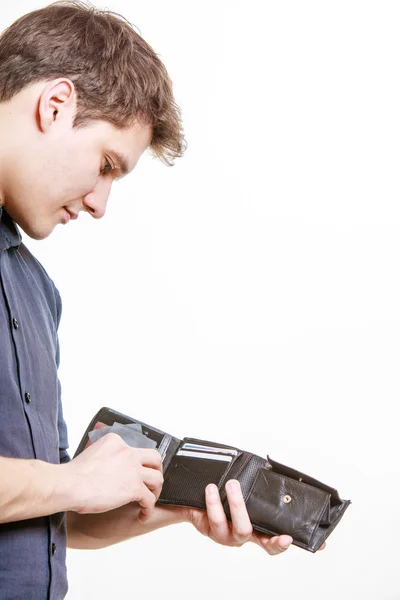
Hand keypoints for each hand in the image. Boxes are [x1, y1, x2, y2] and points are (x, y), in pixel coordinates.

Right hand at [66, 433, 162, 522]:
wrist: (69, 485)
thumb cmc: (74, 475)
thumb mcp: (91, 452)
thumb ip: (104, 455)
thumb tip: (107, 465)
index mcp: (116, 441)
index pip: (135, 449)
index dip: (138, 463)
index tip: (135, 472)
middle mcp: (128, 452)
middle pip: (155, 458)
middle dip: (156, 471)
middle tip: (151, 482)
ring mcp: (133, 469)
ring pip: (157, 478)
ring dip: (155, 491)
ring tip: (149, 500)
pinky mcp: (134, 488)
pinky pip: (149, 499)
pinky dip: (148, 509)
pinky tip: (142, 515)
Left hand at [185, 479, 326, 554]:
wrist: (195, 501)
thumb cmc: (225, 493)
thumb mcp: (245, 490)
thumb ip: (260, 485)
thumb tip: (272, 468)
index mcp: (258, 529)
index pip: (275, 542)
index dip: (285, 543)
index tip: (292, 538)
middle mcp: (245, 536)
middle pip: (260, 539)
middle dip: (259, 515)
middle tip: (245, 489)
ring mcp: (228, 536)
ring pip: (238, 528)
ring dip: (235, 503)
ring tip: (231, 483)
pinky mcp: (211, 531)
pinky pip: (215, 520)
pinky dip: (213, 502)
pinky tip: (211, 488)